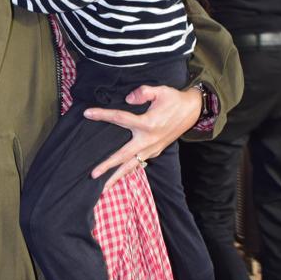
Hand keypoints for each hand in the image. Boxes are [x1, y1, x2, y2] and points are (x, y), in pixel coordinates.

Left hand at [85, 84, 200, 191]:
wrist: (193, 110)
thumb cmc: (174, 99)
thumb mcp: (160, 90)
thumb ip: (143, 92)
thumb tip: (128, 98)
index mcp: (148, 123)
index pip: (120, 118)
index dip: (103, 115)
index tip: (87, 113)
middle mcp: (149, 140)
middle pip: (123, 156)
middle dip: (108, 165)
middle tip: (93, 175)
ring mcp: (152, 149)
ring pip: (131, 166)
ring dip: (117, 177)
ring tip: (103, 188)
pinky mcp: (155, 152)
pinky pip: (138, 164)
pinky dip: (127, 172)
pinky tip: (117, 178)